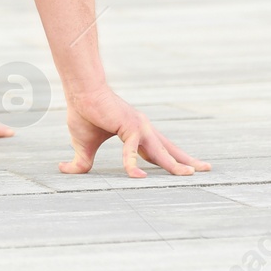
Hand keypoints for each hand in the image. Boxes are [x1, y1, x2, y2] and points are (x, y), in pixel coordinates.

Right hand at [61, 88, 209, 177]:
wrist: (79, 93)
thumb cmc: (83, 113)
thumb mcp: (83, 145)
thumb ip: (81, 161)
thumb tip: (63, 169)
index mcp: (136, 133)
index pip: (159, 151)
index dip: (172, 161)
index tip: (187, 169)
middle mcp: (143, 129)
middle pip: (169, 150)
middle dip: (187, 161)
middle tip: (206, 169)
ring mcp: (138, 127)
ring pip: (160, 152)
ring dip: (174, 164)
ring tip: (188, 175)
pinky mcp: (128, 126)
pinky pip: (132, 150)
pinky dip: (133, 164)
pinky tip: (138, 178)